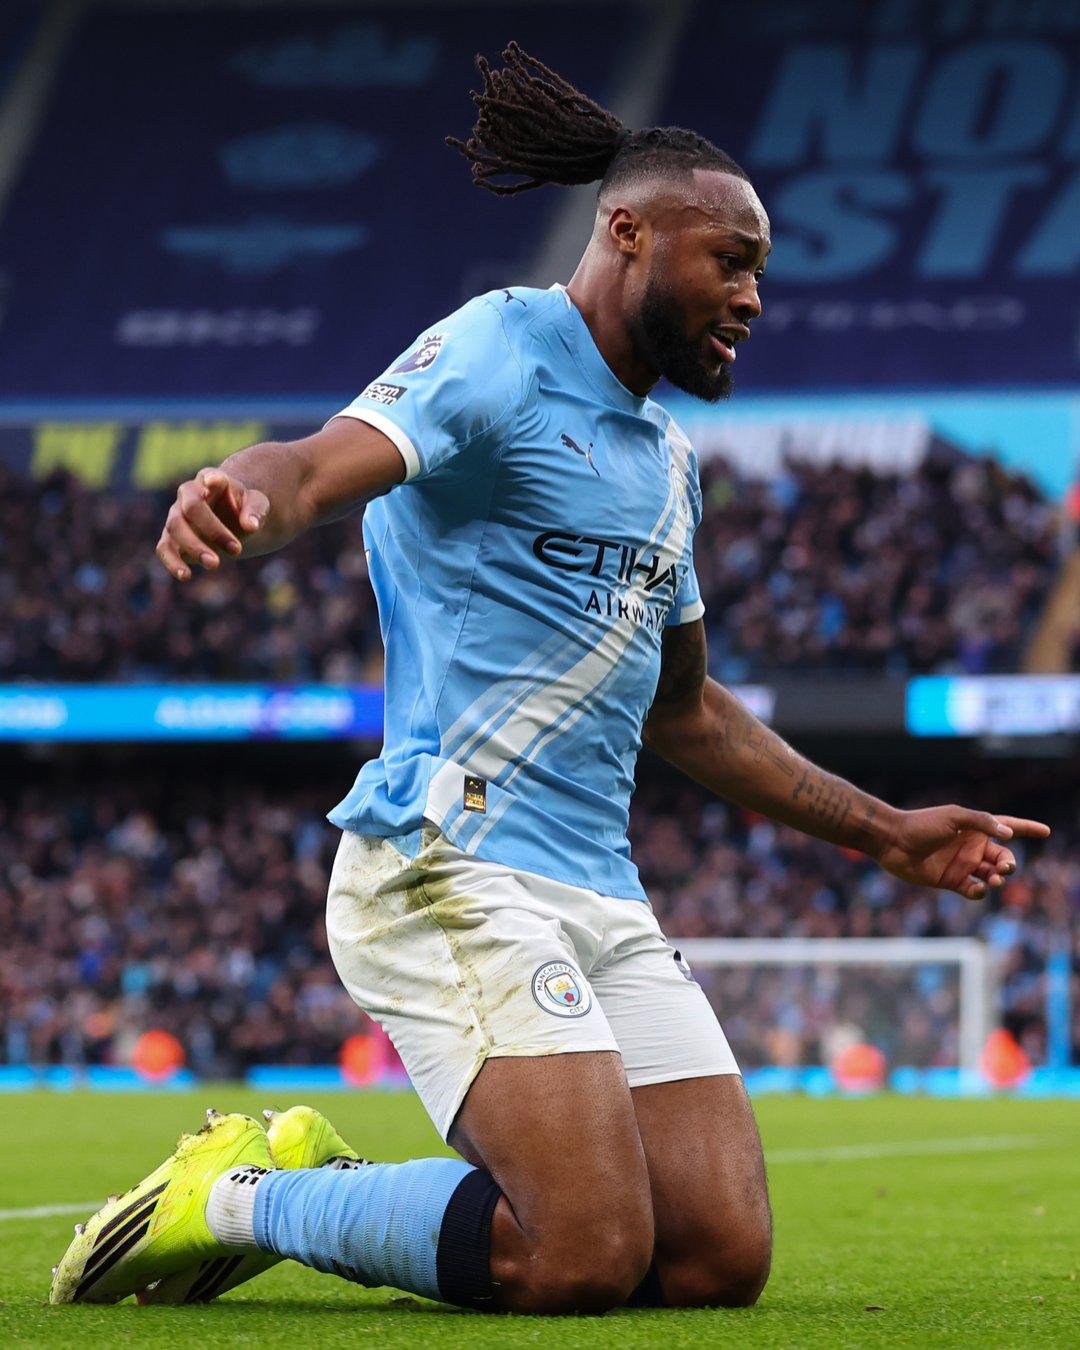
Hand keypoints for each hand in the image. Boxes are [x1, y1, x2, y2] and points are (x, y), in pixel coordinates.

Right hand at [156, 468, 268, 580]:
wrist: (231, 521)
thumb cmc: (244, 508)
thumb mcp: (258, 505)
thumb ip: (256, 511)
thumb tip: (250, 526)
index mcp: (211, 479)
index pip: (209, 476)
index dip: (211, 480)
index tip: (214, 483)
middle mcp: (188, 494)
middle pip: (191, 508)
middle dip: (213, 530)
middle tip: (237, 551)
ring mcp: (176, 515)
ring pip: (175, 528)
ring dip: (195, 547)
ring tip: (215, 565)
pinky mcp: (171, 537)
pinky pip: (164, 548)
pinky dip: (172, 562)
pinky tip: (185, 576)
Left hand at [873, 806, 1050, 899]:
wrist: (893, 841)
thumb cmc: (921, 824)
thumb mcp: (953, 817)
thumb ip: (982, 822)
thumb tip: (1008, 833)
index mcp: (974, 827)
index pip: (1006, 826)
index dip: (1026, 828)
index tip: (1045, 831)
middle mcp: (971, 846)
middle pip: (1002, 855)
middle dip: (1009, 862)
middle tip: (1004, 866)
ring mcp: (962, 864)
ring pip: (992, 875)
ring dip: (999, 877)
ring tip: (995, 877)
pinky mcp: (950, 881)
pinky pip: (974, 890)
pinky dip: (980, 891)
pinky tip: (977, 887)